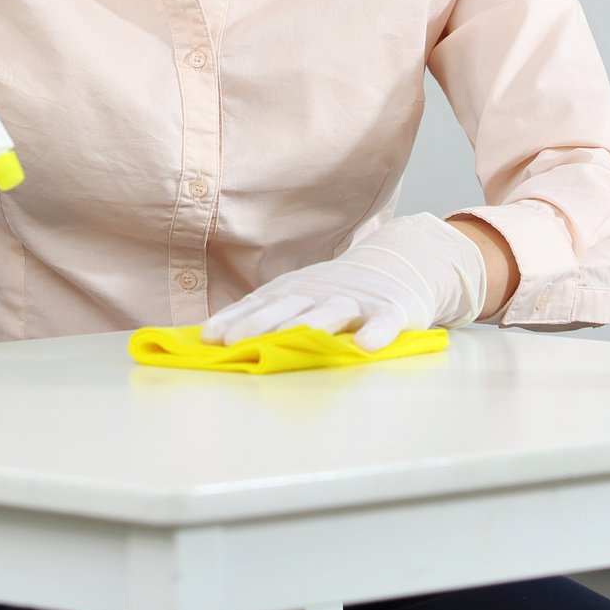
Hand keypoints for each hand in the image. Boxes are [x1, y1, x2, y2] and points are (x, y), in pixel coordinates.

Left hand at [201, 214, 487, 351]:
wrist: (401, 264)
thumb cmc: (337, 290)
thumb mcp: (300, 295)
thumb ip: (264, 313)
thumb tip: (210, 335)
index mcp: (296, 291)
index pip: (260, 304)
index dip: (235, 319)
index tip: (208, 337)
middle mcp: (321, 293)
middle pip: (288, 307)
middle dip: (259, 324)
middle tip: (233, 342)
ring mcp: (357, 301)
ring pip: (332, 313)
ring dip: (310, 326)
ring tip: (288, 342)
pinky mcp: (393, 312)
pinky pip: (384, 324)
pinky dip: (376, 333)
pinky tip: (366, 346)